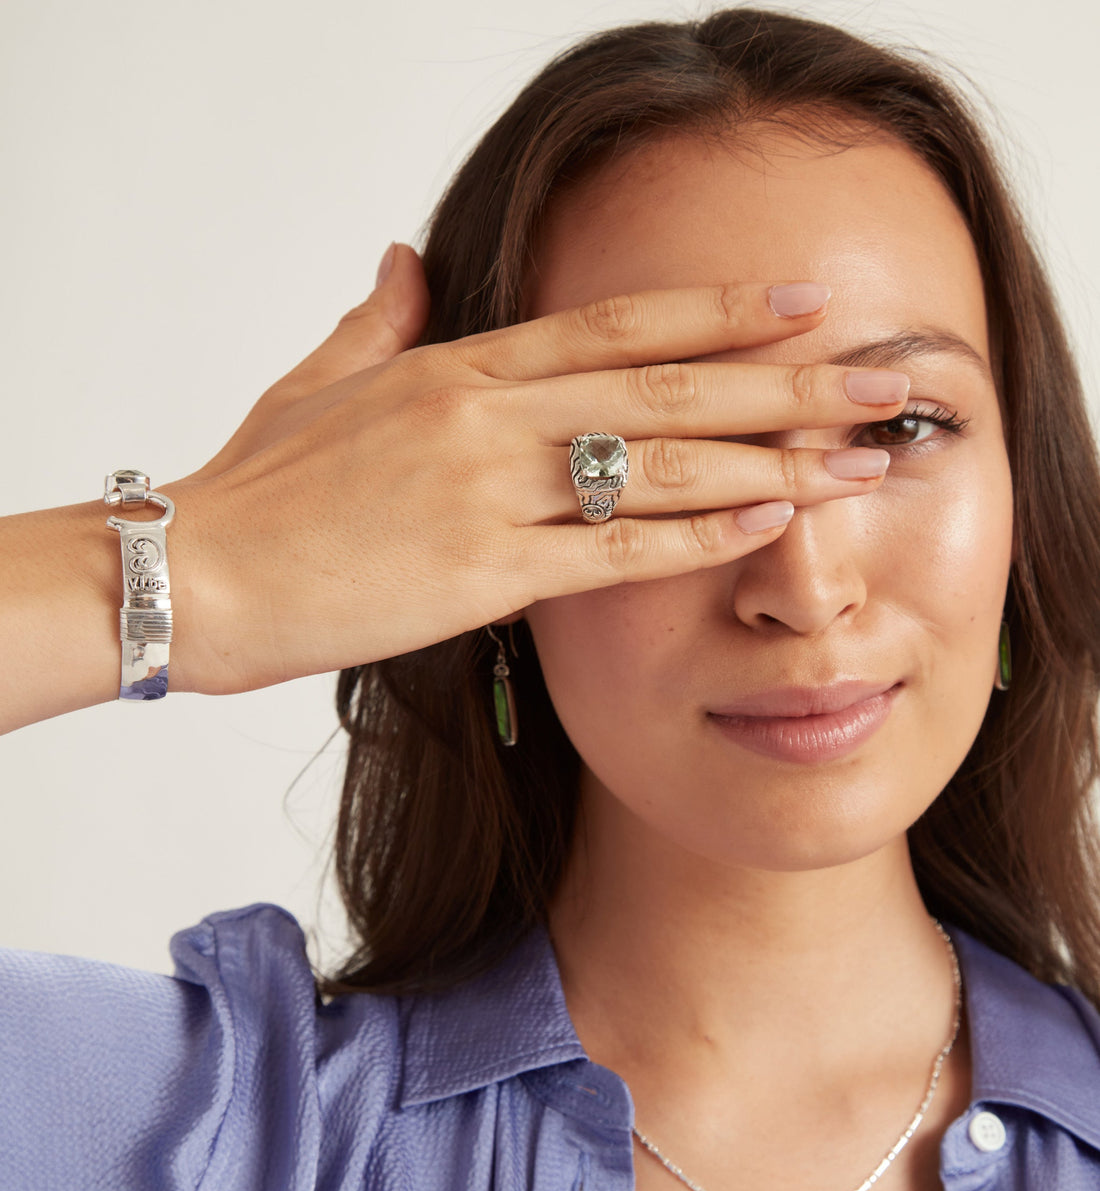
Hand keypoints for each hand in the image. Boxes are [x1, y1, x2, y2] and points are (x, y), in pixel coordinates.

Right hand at [163, 245, 907, 695]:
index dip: (717, 311)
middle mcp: (486, 415)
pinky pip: (610, 550)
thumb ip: (380, 318)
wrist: (198, 572)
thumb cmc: (256, 487)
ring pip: (655, 464)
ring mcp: (486, 491)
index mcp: (456, 365)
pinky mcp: (480, 574)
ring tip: (854, 460)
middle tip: (877, 378)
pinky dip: (694, 535)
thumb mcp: (318, 382)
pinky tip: (764, 520)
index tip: (801, 303)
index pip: (615, 325)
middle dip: (783, 381)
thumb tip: (407, 259)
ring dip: (767, 459)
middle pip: (664, 384)